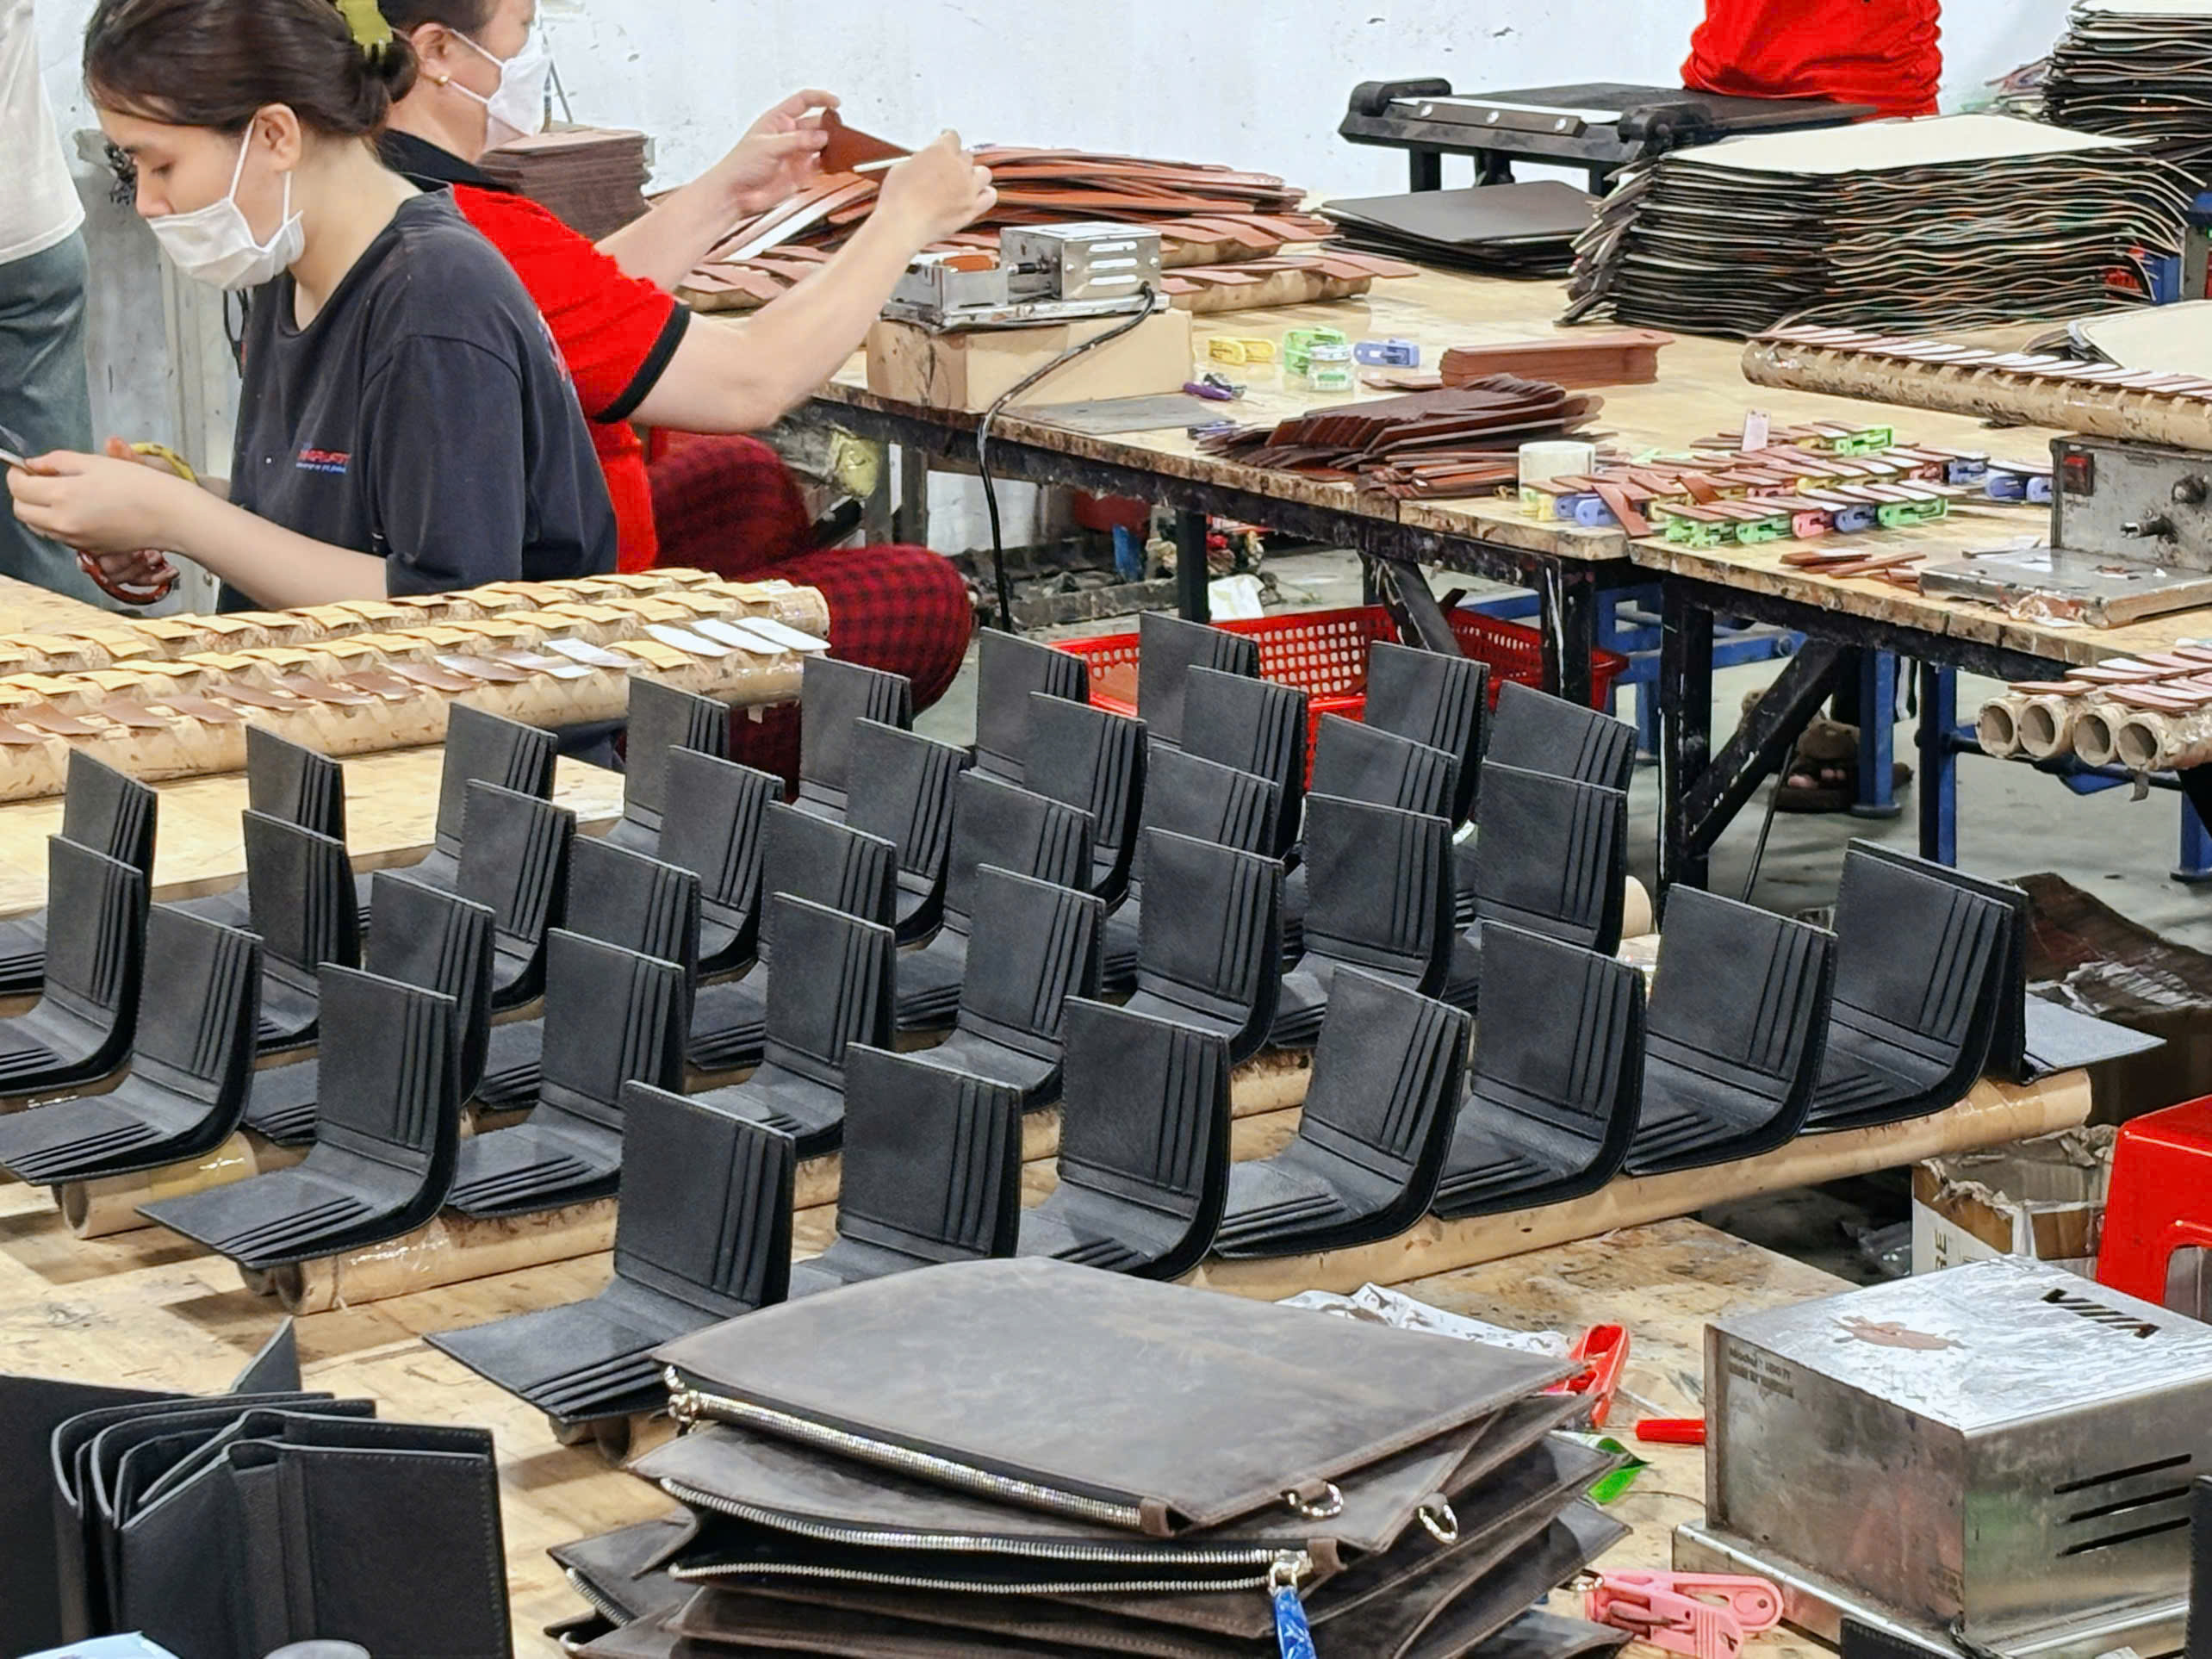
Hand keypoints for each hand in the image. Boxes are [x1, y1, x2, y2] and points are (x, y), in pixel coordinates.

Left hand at [6, 448, 195, 555]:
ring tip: (60, 494)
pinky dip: (58, 523)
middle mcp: (62, 523)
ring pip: (38, 526)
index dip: (17, 473)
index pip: (18, 487)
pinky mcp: (89, 549)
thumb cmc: (141, 485)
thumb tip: (34, 465)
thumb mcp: (96, 462)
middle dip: (23, 493)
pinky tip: (79, 510)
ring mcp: (75, 540)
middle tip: (40, 479)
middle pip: (21, 511)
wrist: (172, 516)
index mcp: (62, 496)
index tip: (26, 466)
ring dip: (39, 509)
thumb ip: (58, 461)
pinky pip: (60, 536)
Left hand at [715, 88, 836, 215]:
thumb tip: (822, 137)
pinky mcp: (801, 173)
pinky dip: (831, 163)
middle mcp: (789, 135)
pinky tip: (837, 163)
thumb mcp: (768, 146)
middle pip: (817, 123)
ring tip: (843, 148)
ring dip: (833, 145)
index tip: (836, 103)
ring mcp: (796, 154)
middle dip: (830, 126)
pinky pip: (822, 164)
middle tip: (841, 133)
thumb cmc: (741, 165)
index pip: (803, 101)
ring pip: (821, 144)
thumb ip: (797, 141)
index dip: (820, 98)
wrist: (735, 195)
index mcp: (778, 120)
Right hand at [876, 131, 995, 248]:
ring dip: (975, 175)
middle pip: (967, 157)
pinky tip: (978, 195)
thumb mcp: (902, 167)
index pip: (953, 137)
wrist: (903, 224)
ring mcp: (969, 188)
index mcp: (941, 151)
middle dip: (957, 161)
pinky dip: (986, 194)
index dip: (948, 141)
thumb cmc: (898, 197)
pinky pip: (990, 196)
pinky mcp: (972, 208)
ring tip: (965, 181)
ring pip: (984, 173)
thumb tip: (924, 163)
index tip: (946, 143)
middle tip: (948, 170)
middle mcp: (959, 167)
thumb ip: (920, 161)